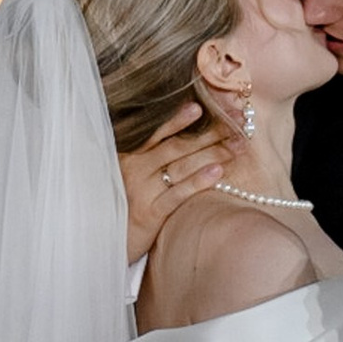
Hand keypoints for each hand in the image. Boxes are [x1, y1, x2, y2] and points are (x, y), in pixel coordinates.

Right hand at [119, 100, 233, 259]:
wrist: (104, 236)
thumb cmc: (123, 197)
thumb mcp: (129, 168)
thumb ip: (149, 149)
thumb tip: (182, 124)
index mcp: (128, 151)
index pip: (157, 130)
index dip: (180, 118)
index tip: (202, 106)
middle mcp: (133, 167)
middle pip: (177, 145)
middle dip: (210, 132)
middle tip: (237, 120)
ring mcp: (141, 190)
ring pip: (181, 166)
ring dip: (213, 152)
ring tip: (238, 143)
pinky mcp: (150, 213)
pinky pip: (178, 194)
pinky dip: (198, 181)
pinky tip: (218, 171)